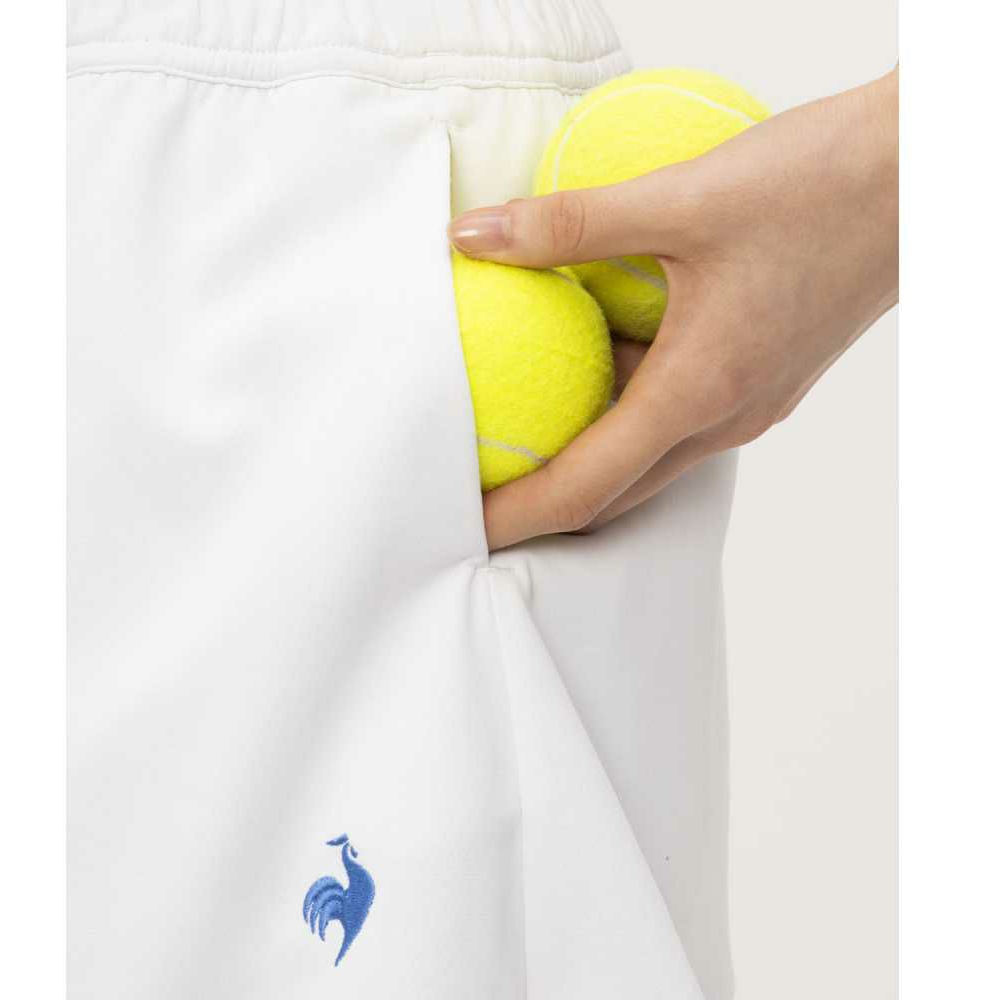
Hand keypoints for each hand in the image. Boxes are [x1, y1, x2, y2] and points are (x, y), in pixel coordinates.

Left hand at [449, 67, 897, 550]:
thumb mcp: (680, 199)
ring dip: (581, 455)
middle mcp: (725, 418)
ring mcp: (747, 403)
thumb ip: (567, 223)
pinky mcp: (758, 376)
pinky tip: (588, 361)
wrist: (921, 176)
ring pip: (645, 456)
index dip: (515, 515)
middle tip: (473, 493)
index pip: (582, 487)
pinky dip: (623, 407)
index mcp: (699, 394)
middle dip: (539, 504)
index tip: (461, 529)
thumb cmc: (820, 185)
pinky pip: (674, 414)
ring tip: (513, 432)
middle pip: (611, 491)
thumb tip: (472, 236)